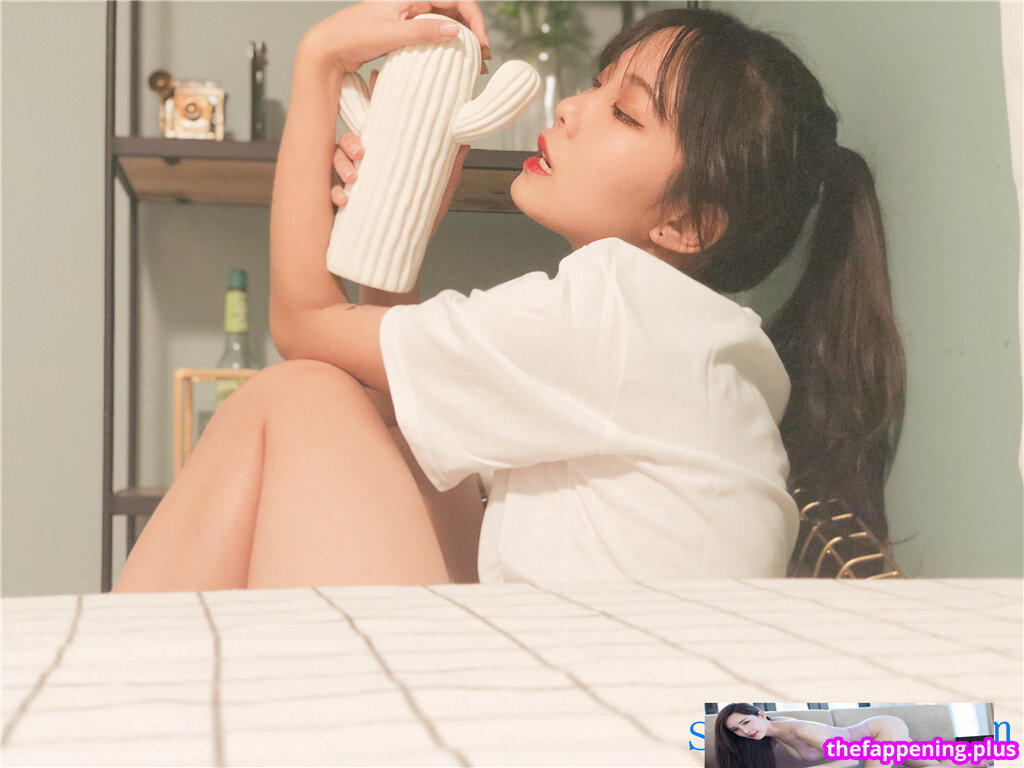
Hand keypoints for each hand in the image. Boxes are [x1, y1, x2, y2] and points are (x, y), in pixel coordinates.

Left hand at [304, 0, 490, 75]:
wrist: (328, 48)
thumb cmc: (353, 36)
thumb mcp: (391, 34)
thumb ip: (423, 31)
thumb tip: (454, 31)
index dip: (474, 19)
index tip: (481, 44)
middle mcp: (412, 2)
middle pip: (454, 12)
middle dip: (472, 34)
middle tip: (482, 59)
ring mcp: (408, 17)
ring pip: (444, 25)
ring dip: (460, 43)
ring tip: (472, 66)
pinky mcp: (403, 32)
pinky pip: (431, 36)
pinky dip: (445, 49)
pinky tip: (451, 66)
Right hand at [331, 69, 469, 236]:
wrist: (397, 264)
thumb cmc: (416, 226)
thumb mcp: (436, 195)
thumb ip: (448, 170)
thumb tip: (464, 142)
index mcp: (387, 157)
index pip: (377, 124)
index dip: (373, 101)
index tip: (376, 82)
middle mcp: (366, 167)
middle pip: (350, 139)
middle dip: (351, 140)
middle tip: (362, 150)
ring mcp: (352, 185)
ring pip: (335, 161)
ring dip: (341, 164)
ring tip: (353, 178)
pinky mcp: (342, 206)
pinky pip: (330, 192)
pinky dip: (335, 193)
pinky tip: (344, 199)